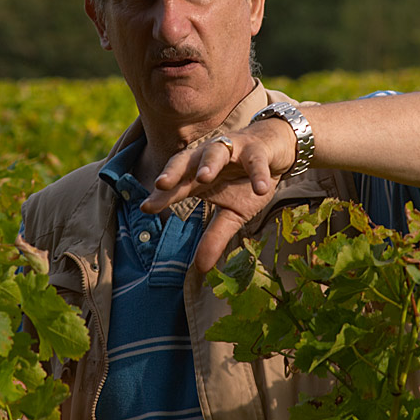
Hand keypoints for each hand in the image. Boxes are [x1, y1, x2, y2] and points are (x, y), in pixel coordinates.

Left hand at [141, 119, 295, 271]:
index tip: (145, 207)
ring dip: (208, 163)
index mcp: (197, 175)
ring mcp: (232, 150)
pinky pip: (255, 160)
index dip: (161, 195)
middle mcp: (208, 159)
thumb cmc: (246, 181)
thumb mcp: (232, 212)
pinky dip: (257, 173)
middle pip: (185, 160)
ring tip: (204, 178)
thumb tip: (201, 269)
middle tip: (161, 184)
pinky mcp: (256, 150)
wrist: (275, 152)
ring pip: (215, 151)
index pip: (176, 185)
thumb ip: (215, 236)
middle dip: (173, 171)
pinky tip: (259, 188)